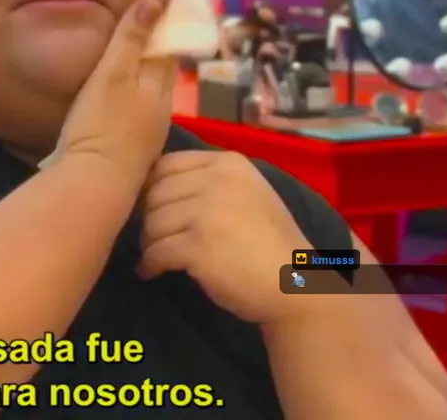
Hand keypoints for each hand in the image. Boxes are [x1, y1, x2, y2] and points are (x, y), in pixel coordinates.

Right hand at [53, 0, 176, 183]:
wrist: (94, 185)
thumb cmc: (103, 125)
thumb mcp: (113, 75)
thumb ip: (130, 41)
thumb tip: (153, 2)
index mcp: (159, 88)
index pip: (167, 49)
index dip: (163, 26)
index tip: (159, 4)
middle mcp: (160, 110)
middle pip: (160, 73)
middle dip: (153, 51)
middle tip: (138, 27)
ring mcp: (147, 134)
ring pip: (148, 95)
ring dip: (141, 76)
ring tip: (123, 60)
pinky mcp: (129, 152)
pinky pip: (134, 114)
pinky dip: (128, 98)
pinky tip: (114, 100)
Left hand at [139, 151, 308, 323]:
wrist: (298, 284)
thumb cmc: (269, 242)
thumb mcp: (246, 194)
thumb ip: (207, 182)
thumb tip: (150, 186)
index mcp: (229, 163)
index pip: (167, 164)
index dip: (151, 187)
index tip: (154, 209)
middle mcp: (218, 180)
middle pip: (155, 193)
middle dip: (149, 218)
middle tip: (154, 238)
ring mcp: (208, 212)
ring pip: (153, 223)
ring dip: (149, 243)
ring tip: (156, 256)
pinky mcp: (199, 245)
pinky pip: (157, 251)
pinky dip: (150, 264)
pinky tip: (152, 272)